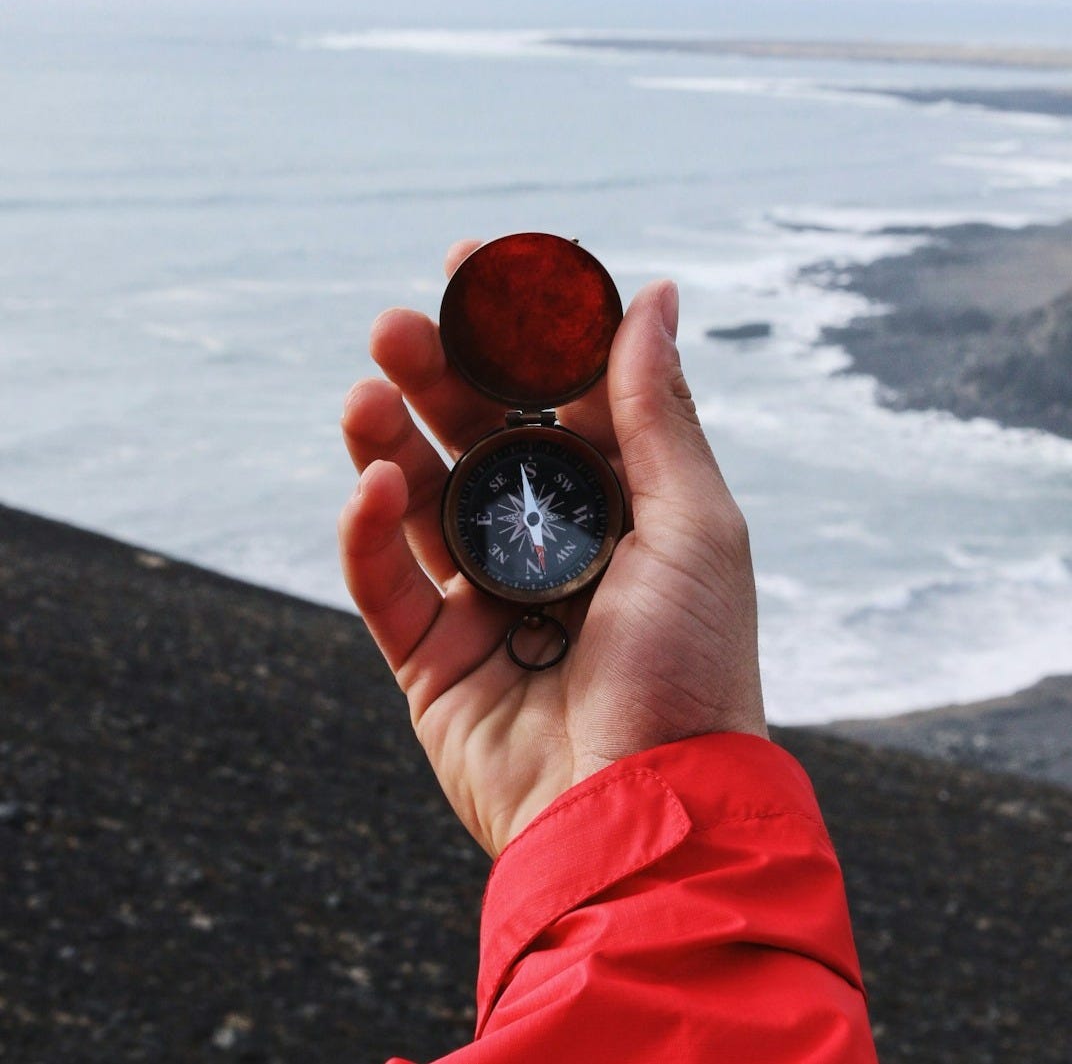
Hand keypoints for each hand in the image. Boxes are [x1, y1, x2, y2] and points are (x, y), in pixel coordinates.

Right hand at [339, 240, 767, 857]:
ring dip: (389, 441)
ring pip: (422, 500)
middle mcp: (551, 541)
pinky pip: (388, 583)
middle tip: (398, 326)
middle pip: (478, 439)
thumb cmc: (693, 670)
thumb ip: (655, 410)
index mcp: (621, 504)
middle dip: (438, 379)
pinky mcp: (433, 658)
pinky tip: (371, 487)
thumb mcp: (693, 524)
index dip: (516, 331)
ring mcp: (487, 598)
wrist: (645, 817)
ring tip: (366, 392)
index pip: (557, 397)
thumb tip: (653, 292)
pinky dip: (370, 535)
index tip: (475, 265)